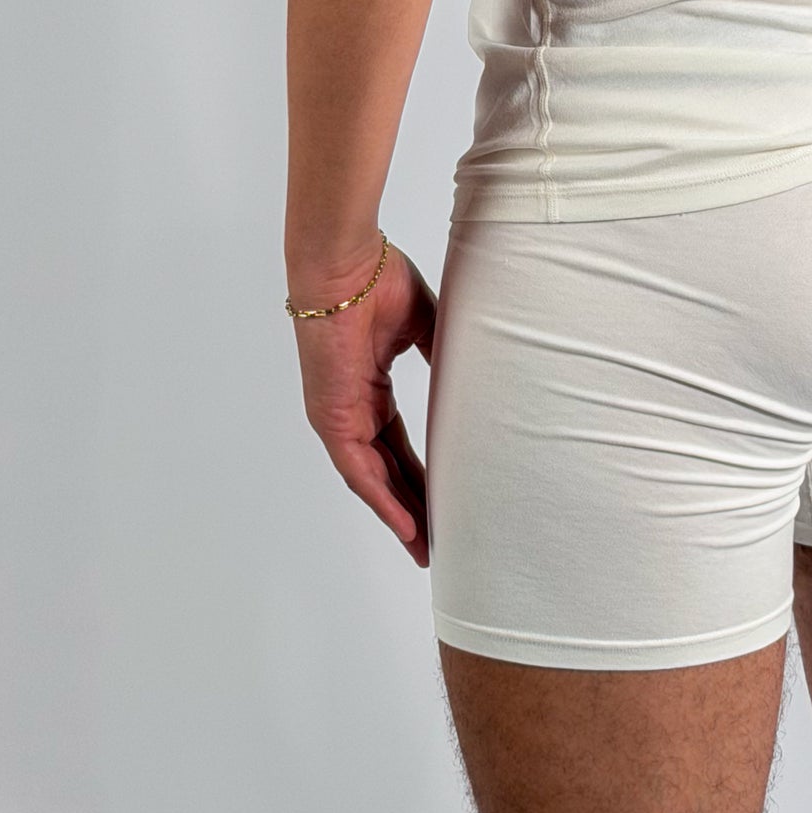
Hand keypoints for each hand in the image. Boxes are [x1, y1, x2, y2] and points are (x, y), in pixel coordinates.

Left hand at [290, 245, 437, 560]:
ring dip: (400, 515)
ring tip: (428, 549)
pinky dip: (384, 501)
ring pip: (374, 480)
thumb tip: (479, 377)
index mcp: (369, 388)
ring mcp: (339, 417)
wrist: (344, 263)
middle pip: (388, 471)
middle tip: (440, 541)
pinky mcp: (332, 419)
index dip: (423, 475)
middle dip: (414, 507)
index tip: (447, 500)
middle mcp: (351, 409)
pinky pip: (360, 472)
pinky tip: (407, 528)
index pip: (399, 445)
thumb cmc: (376, 280)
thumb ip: (444, 356)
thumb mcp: (423, 325)